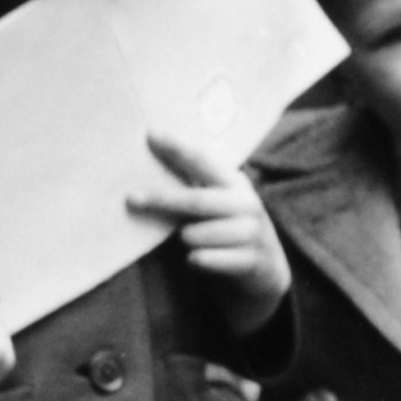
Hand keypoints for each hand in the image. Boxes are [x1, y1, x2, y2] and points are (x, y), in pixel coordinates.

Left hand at [131, 133, 290, 335]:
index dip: (177, 148)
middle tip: (131, 198)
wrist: (269, 266)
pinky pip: (203, 259)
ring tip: (195, 239)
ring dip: (186, 238)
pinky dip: (196, 260)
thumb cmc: (230, 227)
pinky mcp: (250, 261)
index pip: (204, 160)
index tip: (150, 134)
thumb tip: (155, 155)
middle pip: (196, 200)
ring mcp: (252, 233)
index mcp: (236, 183)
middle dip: (162, 199)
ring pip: (195, 234)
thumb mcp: (221, 200)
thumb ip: (195, 183)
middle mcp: (248, 204)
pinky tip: (205, 257)